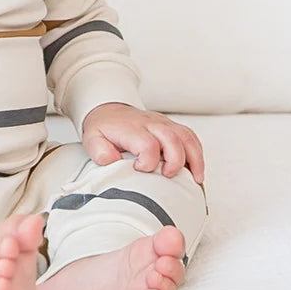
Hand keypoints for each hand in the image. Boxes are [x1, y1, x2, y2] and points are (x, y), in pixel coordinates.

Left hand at [81, 103, 203, 183]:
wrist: (109, 111)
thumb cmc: (104, 129)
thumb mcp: (93, 139)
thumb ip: (100, 152)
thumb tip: (111, 162)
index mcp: (131, 128)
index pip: (147, 143)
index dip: (148, 161)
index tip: (140, 170)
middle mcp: (150, 123)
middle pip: (172, 138)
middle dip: (175, 161)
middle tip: (168, 176)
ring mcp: (163, 123)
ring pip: (186, 136)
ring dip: (194, 158)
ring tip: (195, 178)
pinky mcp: (171, 126)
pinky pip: (190, 136)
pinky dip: (197, 153)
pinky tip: (196, 169)